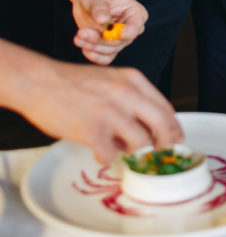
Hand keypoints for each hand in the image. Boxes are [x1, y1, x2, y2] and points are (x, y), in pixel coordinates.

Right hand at [21, 59, 182, 162]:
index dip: (173, 127)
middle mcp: (127, 94)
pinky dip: (106, 158)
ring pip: (140, 143)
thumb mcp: (110, 79)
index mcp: (133, 80)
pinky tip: (98, 151)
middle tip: (158, 152)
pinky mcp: (93, 131)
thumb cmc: (72, 82)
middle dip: (165, 143)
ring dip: (131, 150)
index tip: (175, 138)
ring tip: (116, 146)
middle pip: (163, 125)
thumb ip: (131, 96)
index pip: (166, 107)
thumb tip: (149, 122)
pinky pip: (111, 155)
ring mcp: (111, 113)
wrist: (39, 82)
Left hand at [71, 0, 147, 64]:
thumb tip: (102, 19)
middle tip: (81, 33)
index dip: (124, 33)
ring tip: (78, 37)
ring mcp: (120, 40)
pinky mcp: (109, 47)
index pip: (135, 28)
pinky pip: (104, 58)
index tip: (108, 31)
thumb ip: (100, 8)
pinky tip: (82, 45)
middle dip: (99, 40)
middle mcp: (131, 29)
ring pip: (109, 51)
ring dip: (92, 46)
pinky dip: (93, 55)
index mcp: (136, 14)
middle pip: (119, 42)